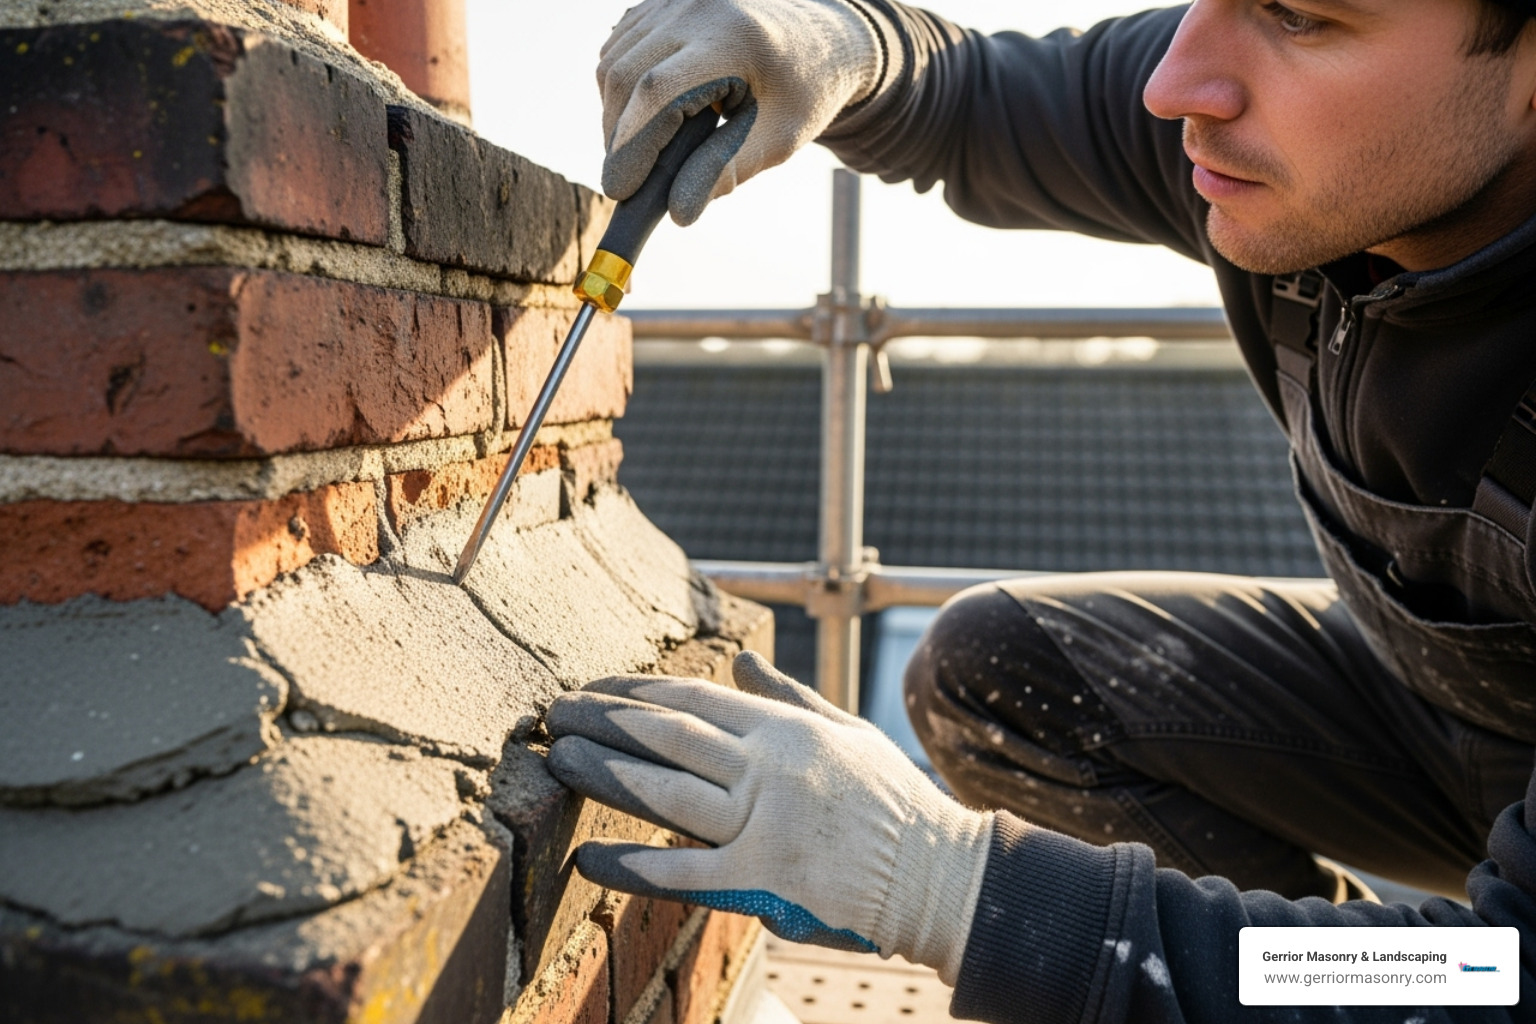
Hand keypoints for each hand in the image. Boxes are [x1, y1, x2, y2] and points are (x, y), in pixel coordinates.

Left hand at [545, 652, 992, 980]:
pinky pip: (684, 872)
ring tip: (559, 760)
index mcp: (785, 729)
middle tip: (554, 712)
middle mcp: (770, 768)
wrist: (938, 874)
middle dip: (604, 720)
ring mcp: (765, 825)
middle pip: (668, 735)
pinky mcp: (764, 882)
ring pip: (666, 792)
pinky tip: (587, 859)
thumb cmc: (890, 803)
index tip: (592, 686)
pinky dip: (630, 866)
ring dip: (604, 774)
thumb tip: (740, 661)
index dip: (633, 690)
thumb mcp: (844, 733)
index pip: (692, 697)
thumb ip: (786, 697)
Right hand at [597, 0, 883, 224]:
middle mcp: (697, 8)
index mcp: (734, 38)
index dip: (632, 144)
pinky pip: (619, 50)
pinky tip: (645, 117)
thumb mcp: (777, 138)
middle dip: (619, 138)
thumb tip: (676, 212)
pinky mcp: (661, 3)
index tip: (620, 191)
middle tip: (632, 183)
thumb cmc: (803, 91)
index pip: (659, 89)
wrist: (819, 36)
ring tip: (643, 153)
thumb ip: (727, 170)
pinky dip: (620, 91)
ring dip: (616, 116)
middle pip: (624, 76)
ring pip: (613, 63)